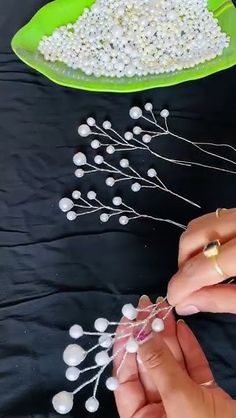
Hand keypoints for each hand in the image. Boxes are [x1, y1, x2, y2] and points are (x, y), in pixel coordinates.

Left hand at [113, 297, 235, 417]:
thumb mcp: (179, 401)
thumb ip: (160, 367)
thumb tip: (142, 337)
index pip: (125, 379)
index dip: (124, 347)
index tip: (128, 320)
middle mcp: (159, 412)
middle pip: (148, 367)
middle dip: (148, 335)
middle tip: (147, 306)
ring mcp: (183, 403)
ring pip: (171, 364)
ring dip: (168, 336)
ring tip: (163, 309)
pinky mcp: (205, 397)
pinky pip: (192, 368)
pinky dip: (188, 347)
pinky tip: (181, 327)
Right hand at [167, 208, 235, 314]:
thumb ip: (221, 300)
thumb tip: (184, 303)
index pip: (202, 266)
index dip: (182, 285)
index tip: (173, 300)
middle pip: (194, 237)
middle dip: (183, 263)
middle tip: (188, 287)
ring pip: (200, 224)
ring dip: (191, 248)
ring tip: (199, 272)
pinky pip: (212, 219)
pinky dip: (204, 237)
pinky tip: (210, 256)